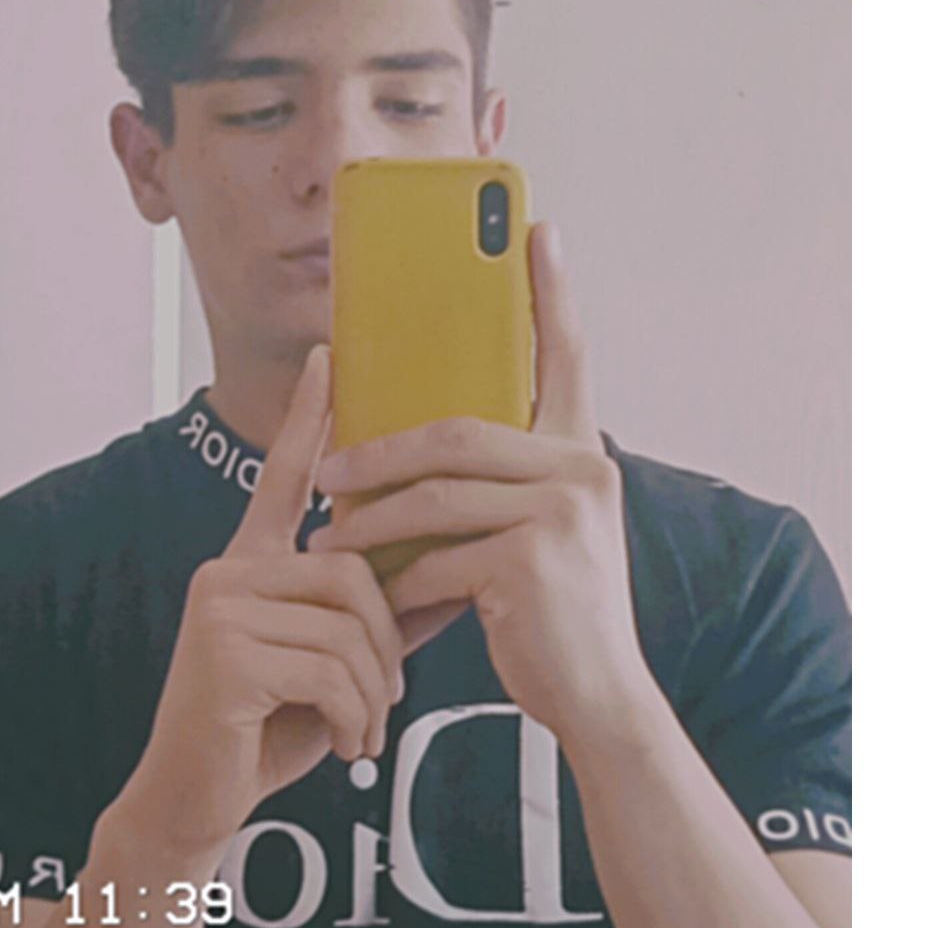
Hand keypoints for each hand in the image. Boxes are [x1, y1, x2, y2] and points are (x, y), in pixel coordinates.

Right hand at [134, 345, 405, 858]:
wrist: (196, 802)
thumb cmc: (268, 728)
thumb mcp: (329, 666)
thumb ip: (375, 615)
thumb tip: (452, 573)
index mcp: (252, 562)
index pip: (286, 476)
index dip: (308, 416)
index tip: (328, 355)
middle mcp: (230, 569)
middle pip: (353, 570)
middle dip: (386, 645)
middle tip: (381, 706)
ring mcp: (221, 605)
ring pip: (348, 626)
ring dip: (372, 693)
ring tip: (361, 733)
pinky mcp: (225, 652)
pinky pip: (330, 669)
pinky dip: (353, 719)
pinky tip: (341, 747)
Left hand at [309, 222, 651, 741]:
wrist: (599, 698)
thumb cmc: (557, 616)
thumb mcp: (539, 534)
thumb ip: (501, 486)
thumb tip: (413, 454)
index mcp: (582, 454)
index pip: (567, 357)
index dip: (551, 292)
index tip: (535, 230)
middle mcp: (582, 470)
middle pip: (458, 432)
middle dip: (381, 451)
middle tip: (328, 466)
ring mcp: (561, 512)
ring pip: (436, 494)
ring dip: (371, 517)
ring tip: (329, 531)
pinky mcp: (531, 562)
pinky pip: (438, 556)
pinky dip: (396, 579)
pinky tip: (374, 596)